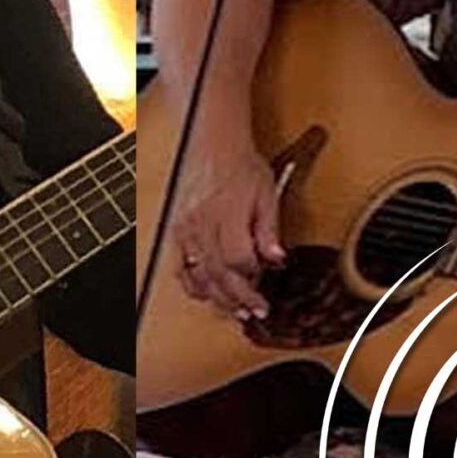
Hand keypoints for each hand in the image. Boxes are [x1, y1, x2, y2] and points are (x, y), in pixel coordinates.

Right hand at [170, 133, 285, 320]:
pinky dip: (192, 284)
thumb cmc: (241, 166)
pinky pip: (181, 266)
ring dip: (217, 297)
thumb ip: (270, 229)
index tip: (264, 282)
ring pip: (198, 274)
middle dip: (238, 298)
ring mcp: (187, 229)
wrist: (213, 147)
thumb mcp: (267, 193)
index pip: (238, 258)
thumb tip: (277, 258)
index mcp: (227, 213)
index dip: (252, 276)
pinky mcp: (179, 231)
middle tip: (255, 311)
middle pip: (218, 273)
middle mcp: (203, 224)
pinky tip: (207, 293)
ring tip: (235, 310)